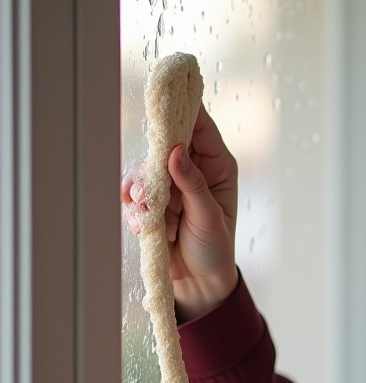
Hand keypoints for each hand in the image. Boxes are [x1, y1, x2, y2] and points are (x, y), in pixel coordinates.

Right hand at [122, 105, 239, 320]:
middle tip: (149, 189)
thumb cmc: (214, 249)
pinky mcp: (151, 200)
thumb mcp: (209, 217)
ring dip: (143, 193)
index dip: (181, 110)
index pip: (199, 126)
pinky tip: (148, 226)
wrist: (198, 283)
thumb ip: (193, 184)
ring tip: (153, 216)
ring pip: (143, 170)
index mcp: (216, 166)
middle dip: (152, 167)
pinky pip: (132, 193)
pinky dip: (136, 209)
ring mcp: (169, 184)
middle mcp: (192, 169)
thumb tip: (176, 151)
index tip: (163, 100)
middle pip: (163, 144)